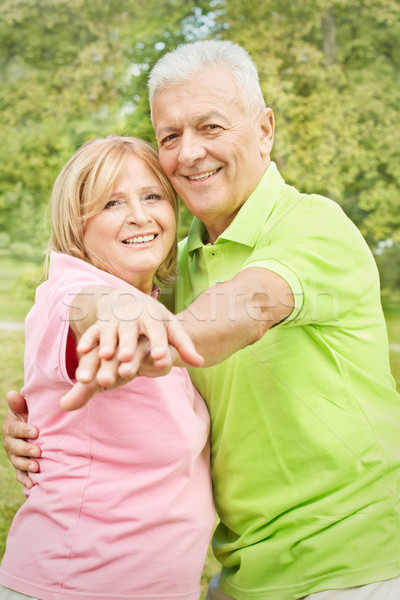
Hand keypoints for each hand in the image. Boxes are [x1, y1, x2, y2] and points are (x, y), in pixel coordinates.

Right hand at [2, 391, 40, 488]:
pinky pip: (20, 475)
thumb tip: (11, 393)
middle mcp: (10, 443)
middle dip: (26, 450)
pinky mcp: (20, 466)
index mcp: (11, 427)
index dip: (25, 431)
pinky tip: (32, 485)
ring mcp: (15, 456)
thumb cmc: (32, 415)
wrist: (38, 429)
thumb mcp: (26, 408)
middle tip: (39, 452)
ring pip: (17, 462)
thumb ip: (19, 404)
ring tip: (37, 467)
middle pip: (15, 448)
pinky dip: (25, 480)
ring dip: (26, 466)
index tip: (36, 431)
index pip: (15, 429)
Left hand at [60, 336, 173, 410]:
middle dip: (107, 366)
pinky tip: (161, 364)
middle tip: (103, 380)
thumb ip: (83, 392)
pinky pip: (161, 351)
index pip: (92, 357)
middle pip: (113, 353)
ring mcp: (141, 343)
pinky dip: (161, 356)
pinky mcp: (160, 346)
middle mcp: (120, 342)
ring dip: (131, 360)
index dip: (87, 367)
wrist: (151, 351)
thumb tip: (63, 406)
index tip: (82, 379)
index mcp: (102, 348)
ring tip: (125, 372)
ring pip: (135, 350)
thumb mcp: (103, 378)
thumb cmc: (121, 365)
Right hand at [61, 291, 202, 410]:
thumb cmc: (154, 319)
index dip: (158, 344)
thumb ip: (183, 345)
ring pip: (109, 332)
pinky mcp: (100, 324)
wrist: (127, 298)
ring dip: (105, 343)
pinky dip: (87, 340)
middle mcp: (133, 317)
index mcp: (153, 317)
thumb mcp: (170, 328)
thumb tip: (201, 362)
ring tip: (104, 356)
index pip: (157, 332)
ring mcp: (115, 320)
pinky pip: (92, 332)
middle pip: (130, 331)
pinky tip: (82, 351)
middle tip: (127, 358)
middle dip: (127, 344)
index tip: (160, 358)